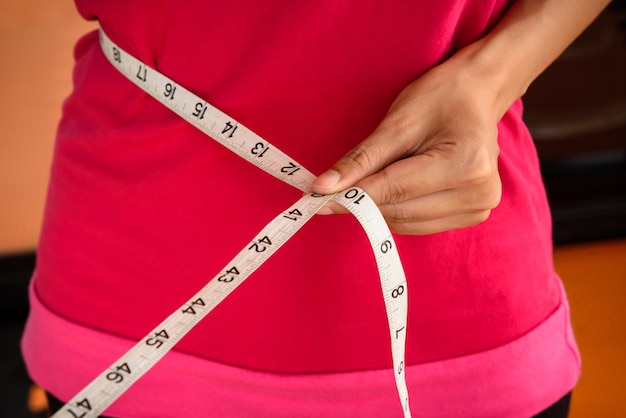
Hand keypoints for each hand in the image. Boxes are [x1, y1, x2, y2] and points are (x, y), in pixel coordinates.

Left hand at [311, 59, 502, 234]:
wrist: (478, 94)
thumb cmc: (440, 97)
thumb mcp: (397, 121)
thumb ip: (360, 159)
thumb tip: (322, 189)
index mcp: (466, 164)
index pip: (394, 190)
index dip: (351, 196)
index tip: (316, 199)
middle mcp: (479, 193)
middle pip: (399, 211)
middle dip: (362, 201)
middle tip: (331, 190)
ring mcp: (479, 208)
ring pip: (405, 223)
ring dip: (379, 206)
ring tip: (377, 174)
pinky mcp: (473, 215)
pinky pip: (417, 224)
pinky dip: (396, 210)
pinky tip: (397, 185)